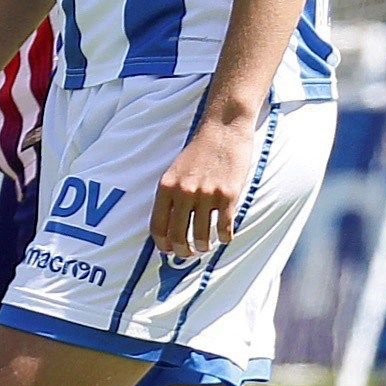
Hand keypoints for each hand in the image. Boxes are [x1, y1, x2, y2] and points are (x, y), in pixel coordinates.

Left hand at [151, 115, 256, 259]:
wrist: (223, 131)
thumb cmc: (199, 151)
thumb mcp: (175, 171)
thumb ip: (171, 194)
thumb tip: (169, 223)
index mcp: (166, 187)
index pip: (158, 226)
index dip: (162, 244)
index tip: (167, 251)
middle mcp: (184, 193)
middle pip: (178, 235)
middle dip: (182, 251)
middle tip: (187, 254)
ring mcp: (206, 195)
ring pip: (201, 235)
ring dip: (203, 247)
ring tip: (205, 247)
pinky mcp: (228, 195)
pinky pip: (224, 227)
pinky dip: (225, 237)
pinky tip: (225, 237)